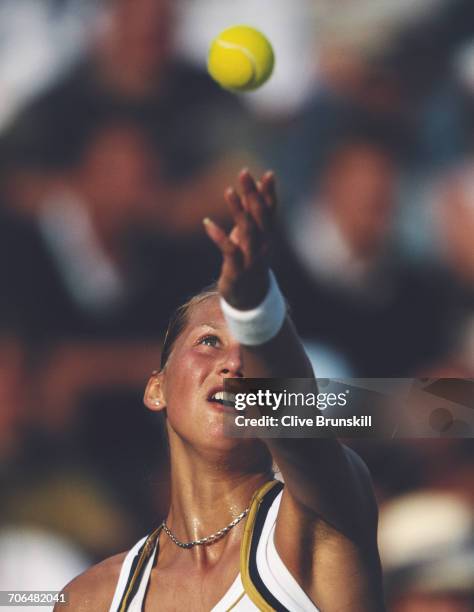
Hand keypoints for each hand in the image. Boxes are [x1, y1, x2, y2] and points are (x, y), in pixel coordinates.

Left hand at [203, 168, 276, 308]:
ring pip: (247, 231)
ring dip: (238, 210)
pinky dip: (219, 237)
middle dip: (253, 194)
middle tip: (244, 173)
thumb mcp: (251, 236)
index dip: (270, 193)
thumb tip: (254, 188)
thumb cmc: (248, 261)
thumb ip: (252, 213)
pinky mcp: (236, 270)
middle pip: (260, 217)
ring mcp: (250, 258)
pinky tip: (207, 223)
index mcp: (267, 236)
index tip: (268, 174)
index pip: (271, 211)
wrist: (248, 297)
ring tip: (228, 191)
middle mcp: (263, 245)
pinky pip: (229, 251)